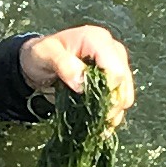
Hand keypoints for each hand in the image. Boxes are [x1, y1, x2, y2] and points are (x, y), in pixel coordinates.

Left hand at [16, 25, 134, 125]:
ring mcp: (116, 64)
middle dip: (112, 104)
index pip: (115, 69)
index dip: (107, 90)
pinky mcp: (114, 78)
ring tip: (99, 127)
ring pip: (125, 92)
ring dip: (114, 112)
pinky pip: (121, 98)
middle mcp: (112, 49)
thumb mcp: (45, 55)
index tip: (92, 106)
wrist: (40, 62)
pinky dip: (113, 112)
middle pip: (123, 82)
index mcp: (97, 40)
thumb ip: (63, 64)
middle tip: (96, 122)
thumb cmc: (41, 55)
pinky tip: (102, 124)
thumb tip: (81, 83)